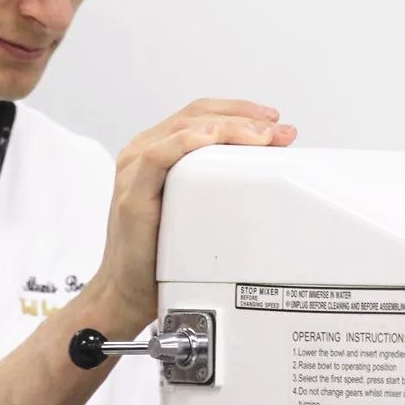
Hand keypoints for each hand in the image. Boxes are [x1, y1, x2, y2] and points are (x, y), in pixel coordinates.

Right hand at [87, 100, 296, 336]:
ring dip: (227, 127)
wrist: (126, 292)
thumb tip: (262, 174)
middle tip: (278, 131)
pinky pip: (159, 155)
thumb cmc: (159, 256)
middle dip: (243, 117)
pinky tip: (213, 139)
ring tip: (261, 137)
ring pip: (183, 128)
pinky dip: (189, 141)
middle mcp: (142, 154)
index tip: (275, 121)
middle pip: (197, 115)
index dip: (240, 111)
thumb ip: (216, 185)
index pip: (201, 115)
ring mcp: (135, 171)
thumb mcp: (195, 210)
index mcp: (157, 152)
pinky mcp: (133, 194)